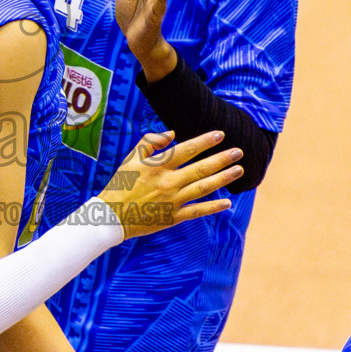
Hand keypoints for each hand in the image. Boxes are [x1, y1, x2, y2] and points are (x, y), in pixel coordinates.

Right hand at [99, 130, 241, 238]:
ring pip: (204, 188)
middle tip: (239, 152)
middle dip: (222, 159)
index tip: (220, 134)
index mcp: (157, 166)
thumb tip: (172, 134)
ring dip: (223, 179)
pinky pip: (197, 211)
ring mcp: (172, 201)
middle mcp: (168, 182)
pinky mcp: (173, 217)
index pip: (187, 150)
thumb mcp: (130, 159)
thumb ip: (149, 142)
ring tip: (239, 170)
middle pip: (201, 168)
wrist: (111, 216)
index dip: (205, 142)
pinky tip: (227, 202)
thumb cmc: (120, 185)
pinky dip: (213, 207)